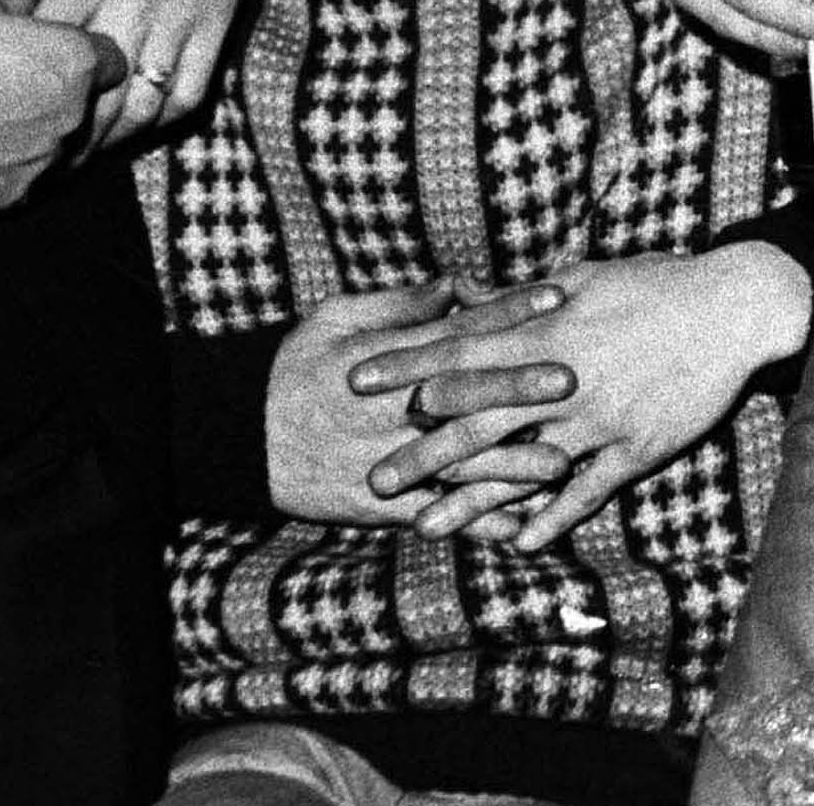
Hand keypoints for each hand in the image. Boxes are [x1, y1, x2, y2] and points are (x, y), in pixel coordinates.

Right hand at [0, 0, 126, 210]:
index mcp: (73, 62)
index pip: (110, 61)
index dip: (86, 57)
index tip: (60, 57)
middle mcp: (71, 116)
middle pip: (84, 108)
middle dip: (57, 97)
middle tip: (14, 86)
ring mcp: (44, 161)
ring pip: (55, 148)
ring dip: (33, 136)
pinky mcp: (13, 197)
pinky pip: (22, 181)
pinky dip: (4, 170)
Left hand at [16, 0, 284, 151]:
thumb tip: (12, 15)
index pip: (48, 50)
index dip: (25, 84)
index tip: (7, 101)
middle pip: (96, 92)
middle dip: (66, 131)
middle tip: (42, 150)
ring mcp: (183, 12)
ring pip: (145, 103)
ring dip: (113, 136)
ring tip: (86, 148)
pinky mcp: (218, 19)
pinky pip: (191, 89)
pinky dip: (163, 117)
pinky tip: (139, 120)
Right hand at [260, 280, 572, 523]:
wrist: (242, 438)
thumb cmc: (293, 368)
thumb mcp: (335, 318)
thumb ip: (399, 305)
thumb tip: (455, 284)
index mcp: (386, 359)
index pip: (456, 329)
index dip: (507, 311)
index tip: (553, 296)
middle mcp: (391, 410)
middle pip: (464, 394)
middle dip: (518, 387)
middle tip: (571, 378)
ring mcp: (387, 459)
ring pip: (456, 462)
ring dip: (509, 464)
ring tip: (560, 464)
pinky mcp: (379, 503)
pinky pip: (433, 513)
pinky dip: (474, 523)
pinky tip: (516, 529)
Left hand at [352, 248, 813, 550]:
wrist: (732, 309)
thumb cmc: (655, 283)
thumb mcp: (583, 277)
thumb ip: (523, 297)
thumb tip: (470, 298)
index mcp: (546, 330)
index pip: (460, 351)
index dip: (406, 366)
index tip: (355, 380)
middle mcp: (565, 381)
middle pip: (478, 422)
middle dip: (421, 453)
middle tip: (372, 479)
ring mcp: (599, 420)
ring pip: (524, 467)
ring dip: (473, 501)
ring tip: (426, 528)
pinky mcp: (636, 447)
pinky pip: (588, 490)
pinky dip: (554, 516)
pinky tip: (520, 541)